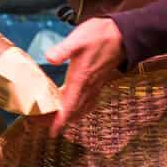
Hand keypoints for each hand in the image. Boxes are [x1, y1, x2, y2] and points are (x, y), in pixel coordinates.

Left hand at [45, 18, 124, 135]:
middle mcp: (89, 86)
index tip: (52, 133)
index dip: (61, 121)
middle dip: (60, 120)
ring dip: (70, 116)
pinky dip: (81, 109)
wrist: (122, 34)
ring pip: (82, 108)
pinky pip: (89, 101)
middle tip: (44, 125)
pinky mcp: (99, 81)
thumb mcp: (78, 39)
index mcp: (81, 78)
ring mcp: (95, 84)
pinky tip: (76, 107)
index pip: (70, 106)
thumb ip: (63, 50)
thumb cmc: (99, 35)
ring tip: (56, 119)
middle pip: (74, 111)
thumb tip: (49, 58)